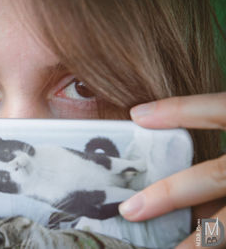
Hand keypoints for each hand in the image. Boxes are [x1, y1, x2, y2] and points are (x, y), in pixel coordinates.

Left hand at [118, 92, 225, 248]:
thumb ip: (217, 118)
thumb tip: (153, 122)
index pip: (219, 110)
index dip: (179, 111)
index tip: (136, 116)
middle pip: (215, 178)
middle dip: (169, 195)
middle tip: (129, 211)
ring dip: (197, 240)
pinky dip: (213, 238)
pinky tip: (189, 244)